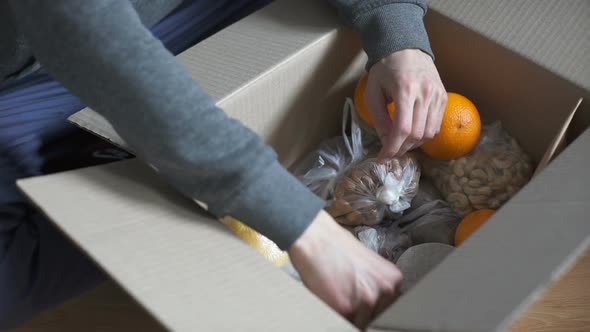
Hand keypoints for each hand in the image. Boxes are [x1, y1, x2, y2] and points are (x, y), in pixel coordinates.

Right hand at [288, 210, 401, 329]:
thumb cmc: (338, 248)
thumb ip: (378, 286)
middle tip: (346, 294)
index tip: (363, 304)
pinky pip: (342, 321)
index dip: (373, 307)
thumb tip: (378, 306)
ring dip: (348, 314)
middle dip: (362, 311)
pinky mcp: (346, 307)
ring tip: (337, 293)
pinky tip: (329, 294)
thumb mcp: (370, 267)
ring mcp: (367, 300)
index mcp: (394, 280)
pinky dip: (334, 312)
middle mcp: (386, 290)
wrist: (316, 238)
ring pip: (359, 322)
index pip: (388, 308)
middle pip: (375, 317)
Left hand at [365, 49, 446, 159]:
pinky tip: (412, 133)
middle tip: (390, 152)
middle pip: (417, 134)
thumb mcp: (373, 92)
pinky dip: (424, 134)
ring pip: (429, 133)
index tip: (383, 157)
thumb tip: (386, 141)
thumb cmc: (385, 70)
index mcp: (405, 90)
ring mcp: (437, 95)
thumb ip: (379, 118)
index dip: (392, 147)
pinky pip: (436, 125)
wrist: (406, 49)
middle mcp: (425, 93)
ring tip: (400, 143)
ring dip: (414, 144)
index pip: (402, 129)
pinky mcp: (444, 97)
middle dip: (401, 148)